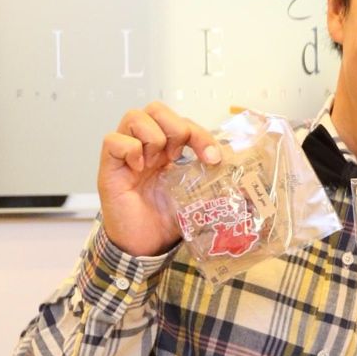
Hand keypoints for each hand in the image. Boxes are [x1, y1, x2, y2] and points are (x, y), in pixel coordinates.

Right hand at [98, 101, 221, 256]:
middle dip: (175, 126)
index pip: (182, 123)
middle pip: (156, 108)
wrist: (144, 247)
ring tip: (156, 162)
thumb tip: (247, 184)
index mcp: (167, 150)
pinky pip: (112, 140)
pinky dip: (130, 148)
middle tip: (179, 153)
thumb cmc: (165, 221)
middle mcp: (145, 147)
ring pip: (133, 117)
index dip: (200, 133)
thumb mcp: (196, 198)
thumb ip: (214, 184)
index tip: (213, 157)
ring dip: (152, 135)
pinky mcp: (109, 168)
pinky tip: (139, 168)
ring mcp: (126, 155)